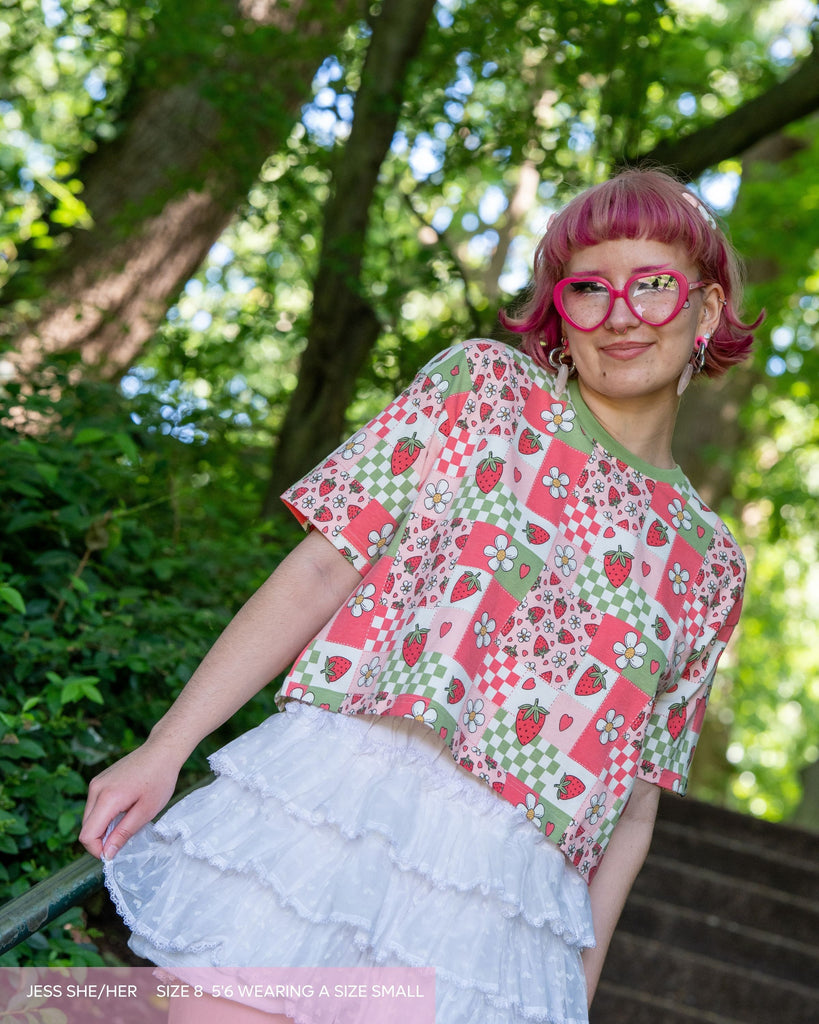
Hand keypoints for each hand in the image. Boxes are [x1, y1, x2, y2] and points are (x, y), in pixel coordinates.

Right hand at [79, 741, 182, 859]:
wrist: (162, 750)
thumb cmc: (159, 779)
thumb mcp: (146, 811)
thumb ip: (123, 833)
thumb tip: (107, 854)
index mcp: (107, 798)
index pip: (87, 836)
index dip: (97, 850)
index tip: (115, 852)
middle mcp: (96, 789)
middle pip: (86, 827)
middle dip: (101, 839)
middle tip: (125, 836)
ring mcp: (96, 782)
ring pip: (89, 817)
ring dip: (103, 826)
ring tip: (127, 819)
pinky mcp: (99, 779)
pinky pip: (95, 804)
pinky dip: (105, 813)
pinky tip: (124, 807)